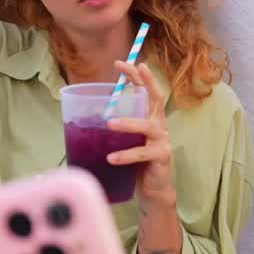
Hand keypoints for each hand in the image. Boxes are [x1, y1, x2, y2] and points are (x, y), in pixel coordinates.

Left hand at [106, 62, 174, 208]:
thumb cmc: (137, 163)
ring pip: (147, 127)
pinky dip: (125, 155)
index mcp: (151, 118)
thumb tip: (90, 118)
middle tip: (123, 73)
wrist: (153, 190)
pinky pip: (142, 154)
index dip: (136, 75)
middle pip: (155, 97)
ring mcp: (162, 141)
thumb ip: (117, 128)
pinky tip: (111, 158)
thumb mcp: (127, 140)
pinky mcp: (161, 157)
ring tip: (110, 124)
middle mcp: (159, 125)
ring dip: (128, 123)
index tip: (121, 62)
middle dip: (142, 81)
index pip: (146, 91)